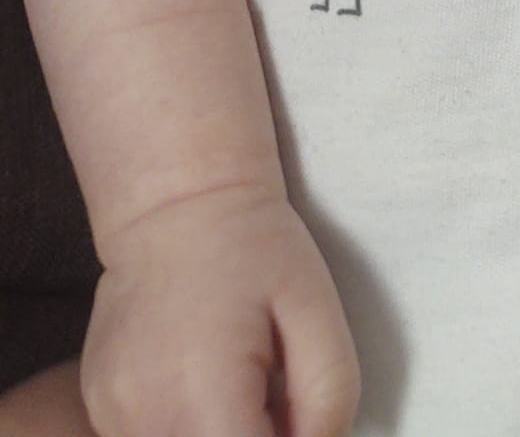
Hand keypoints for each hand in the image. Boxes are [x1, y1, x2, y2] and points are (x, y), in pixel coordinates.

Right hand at [81, 188, 358, 436]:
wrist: (176, 199)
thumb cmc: (254, 247)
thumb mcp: (317, 309)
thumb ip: (328, 395)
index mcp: (203, 397)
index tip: (296, 413)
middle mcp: (144, 418)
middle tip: (274, 397)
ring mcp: (112, 415)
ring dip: (218, 434)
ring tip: (239, 384)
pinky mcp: (98, 406)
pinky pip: (149, 436)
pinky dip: (185, 426)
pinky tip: (203, 379)